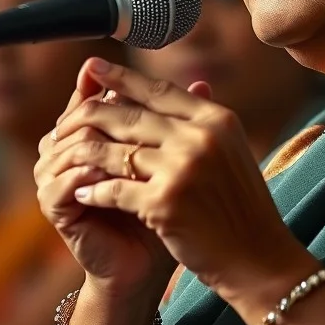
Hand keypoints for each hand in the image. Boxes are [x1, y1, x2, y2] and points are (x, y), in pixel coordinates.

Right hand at [35, 63, 175, 302]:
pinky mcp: (53, 205)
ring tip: (131, 143)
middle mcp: (66, 150)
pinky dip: (87, 173)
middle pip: (80, 115)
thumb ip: (180, 123)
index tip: (142, 77)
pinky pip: (63, 179)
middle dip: (109, 109)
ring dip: (100, 141)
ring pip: (71, 143)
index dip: (113, 83)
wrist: (145, 265)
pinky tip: (111, 173)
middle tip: (135, 107)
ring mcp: (55, 176)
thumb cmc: (162, 210)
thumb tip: (205, 83)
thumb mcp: (173, 163)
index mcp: (91, 132)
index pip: (96, 97)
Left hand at [51, 58, 314, 302]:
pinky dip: (95, 192)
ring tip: (68, 158)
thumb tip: (190, 83)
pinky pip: (115, 190)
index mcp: (216, 120)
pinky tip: (83, 193)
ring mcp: (182, 169)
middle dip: (93, 114)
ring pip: (116, 152)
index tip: (94, 68)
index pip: (160, 90)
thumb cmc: (242, 206)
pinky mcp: (164, 203)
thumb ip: (203, 121)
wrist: (258, 257)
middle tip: (67, 117)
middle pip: (132, 116)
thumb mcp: (230, 151)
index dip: (122, 78)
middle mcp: (200, 137)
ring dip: (88, 157)